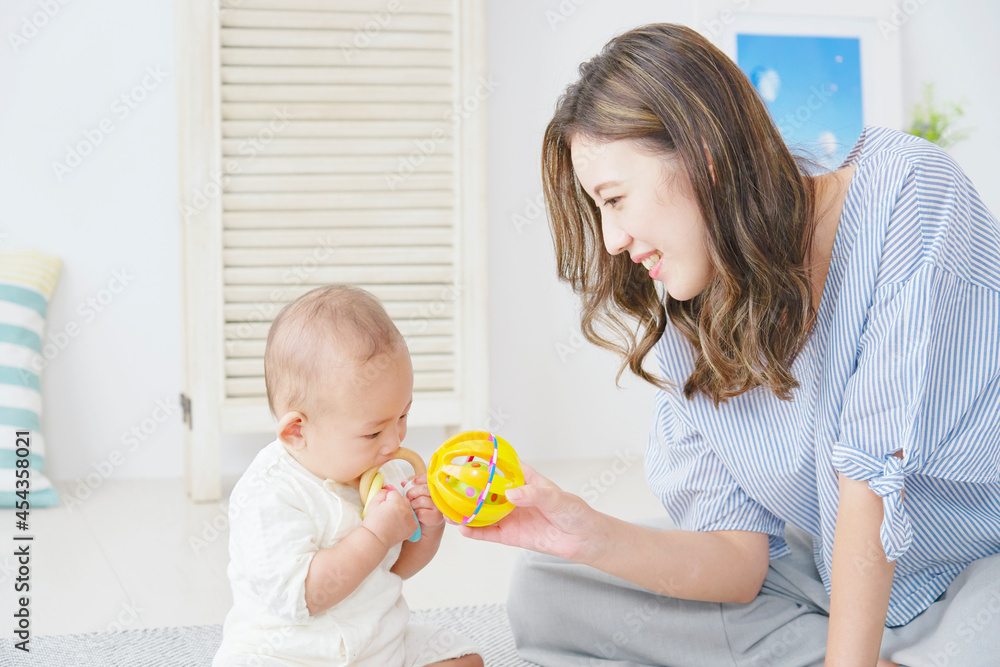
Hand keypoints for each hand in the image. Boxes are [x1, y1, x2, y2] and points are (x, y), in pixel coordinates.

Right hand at [361, 485, 418, 548]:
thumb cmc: (373, 521)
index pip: (394, 493)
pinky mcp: (414, 526)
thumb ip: (382, 491)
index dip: (387, 499)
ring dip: (403, 510)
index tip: (382, 507)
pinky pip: (413, 517)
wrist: (376, 539)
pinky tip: (399, 524)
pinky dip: (408, 519)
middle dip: (397, 503)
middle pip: (403, 499)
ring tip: (393, 519)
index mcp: (397, 501)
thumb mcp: (373, 502)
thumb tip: (389, 487)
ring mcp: (411, 518)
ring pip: (408, 508)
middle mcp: (406, 509)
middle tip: (388, 513)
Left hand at [404, 473, 445, 534]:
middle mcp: (440, 496)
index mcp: (436, 487)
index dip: (419, 479)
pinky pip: (421, 512)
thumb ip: (411, 486)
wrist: (428, 522)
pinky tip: (417, 514)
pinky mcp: (436, 517)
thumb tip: (403, 482)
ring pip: (420, 501)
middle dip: (412, 492)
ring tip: (414, 507)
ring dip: (413, 504)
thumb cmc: (422, 506)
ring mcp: (439, 506)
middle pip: (424, 489)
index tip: (413, 482)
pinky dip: (416, 513)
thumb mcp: (417, 493)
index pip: (429, 479)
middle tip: (409, 497)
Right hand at [457, 463, 603, 563]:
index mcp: (524, 480)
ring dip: (466, 511)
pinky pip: (489, 532)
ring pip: (483, 512)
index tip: (465, 453)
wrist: (583, 540)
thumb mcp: (557, 499)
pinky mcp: (511, 535)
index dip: (484, 459)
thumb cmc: (574, 512)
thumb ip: (534, 495)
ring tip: (448, 509)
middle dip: (468, 488)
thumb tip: (511, 494)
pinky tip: (462, 528)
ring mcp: (511, 516)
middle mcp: (513, 497)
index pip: (501, 465)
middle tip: (450, 486)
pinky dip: (475, 531)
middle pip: (486, 490)